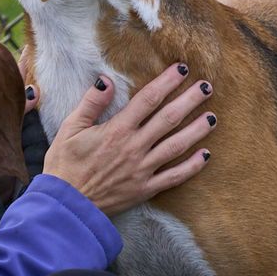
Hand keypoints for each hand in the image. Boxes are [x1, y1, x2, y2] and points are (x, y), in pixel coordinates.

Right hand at [41, 64, 214, 215]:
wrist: (66, 206)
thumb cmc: (64, 166)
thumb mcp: (69, 129)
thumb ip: (90, 103)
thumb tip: (106, 79)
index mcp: (116, 130)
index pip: (148, 99)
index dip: (167, 82)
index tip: (182, 69)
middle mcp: (134, 147)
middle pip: (169, 119)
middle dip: (189, 100)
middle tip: (206, 87)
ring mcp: (143, 169)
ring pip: (177, 146)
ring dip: (196, 130)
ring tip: (212, 117)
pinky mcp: (145, 189)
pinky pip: (174, 177)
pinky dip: (192, 166)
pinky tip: (206, 155)